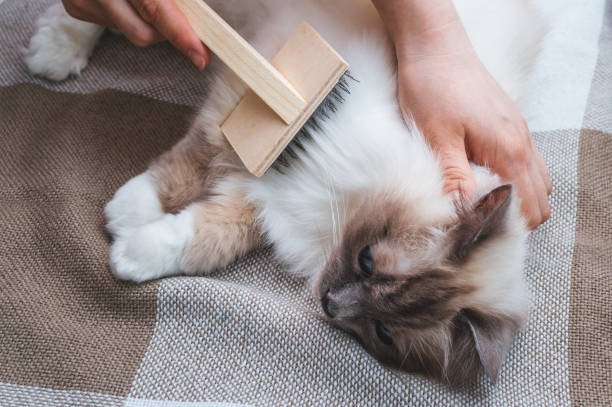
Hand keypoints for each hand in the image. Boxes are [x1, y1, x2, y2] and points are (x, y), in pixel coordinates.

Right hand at [61, 0, 209, 68]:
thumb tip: (193, 15)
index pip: (155, 10)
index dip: (181, 34)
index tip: (200, 57)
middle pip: (144, 34)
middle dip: (167, 31)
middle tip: (181, 20)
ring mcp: (82, 1)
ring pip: (131, 31)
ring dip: (147, 20)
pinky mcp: (76, 8)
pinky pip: (114, 24)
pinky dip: (128, 14)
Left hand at [396, 23, 551, 228]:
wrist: (435, 47)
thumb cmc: (432, 89)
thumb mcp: (437, 139)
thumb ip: (455, 179)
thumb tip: (465, 215)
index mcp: (508, 151)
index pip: (527, 208)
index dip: (508, 229)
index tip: (481, 238)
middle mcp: (522, 144)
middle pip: (539, 201)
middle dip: (517, 221)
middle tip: (482, 229)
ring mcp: (519, 133)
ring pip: (537, 182)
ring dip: (519, 201)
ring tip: (484, 209)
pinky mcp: (509, 125)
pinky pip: (528, 163)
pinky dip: (517, 181)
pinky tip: (487, 182)